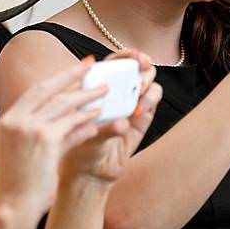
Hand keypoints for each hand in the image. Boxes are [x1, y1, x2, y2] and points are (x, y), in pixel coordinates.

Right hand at [0, 59, 114, 222]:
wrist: (14, 207)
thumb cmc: (18, 183)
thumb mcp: (18, 149)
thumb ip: (33, 128)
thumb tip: (58, 114)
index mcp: (8, 119)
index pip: (35, 90)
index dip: (56, 78)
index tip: (72, 68)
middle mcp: (18, 120)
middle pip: (49, 89)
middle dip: (72, 75)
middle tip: (91, 65)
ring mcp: (31, 129)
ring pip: (64, 105)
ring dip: (86, 97)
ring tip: (103, 92)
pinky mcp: (47, 142)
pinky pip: (72, 126)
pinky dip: (86, 122)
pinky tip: (99, 119)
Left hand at [59, 54, 160, 186]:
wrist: (87, 173)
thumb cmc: (77, 146)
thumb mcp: (85, 133)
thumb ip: (105, 129)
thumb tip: (123, 124)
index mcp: (98, 84)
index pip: (116, 61)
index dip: (127, 55)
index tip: (136, 56)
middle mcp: (117, 92)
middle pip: (137, 69)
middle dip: (143, 66)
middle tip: (142, 71)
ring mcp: (131, 106)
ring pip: (148, 85)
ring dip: (147, 85)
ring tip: (139, 92)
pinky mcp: (141, 123)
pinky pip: (151, 106)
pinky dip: (150, 103)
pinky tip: (140, 110)